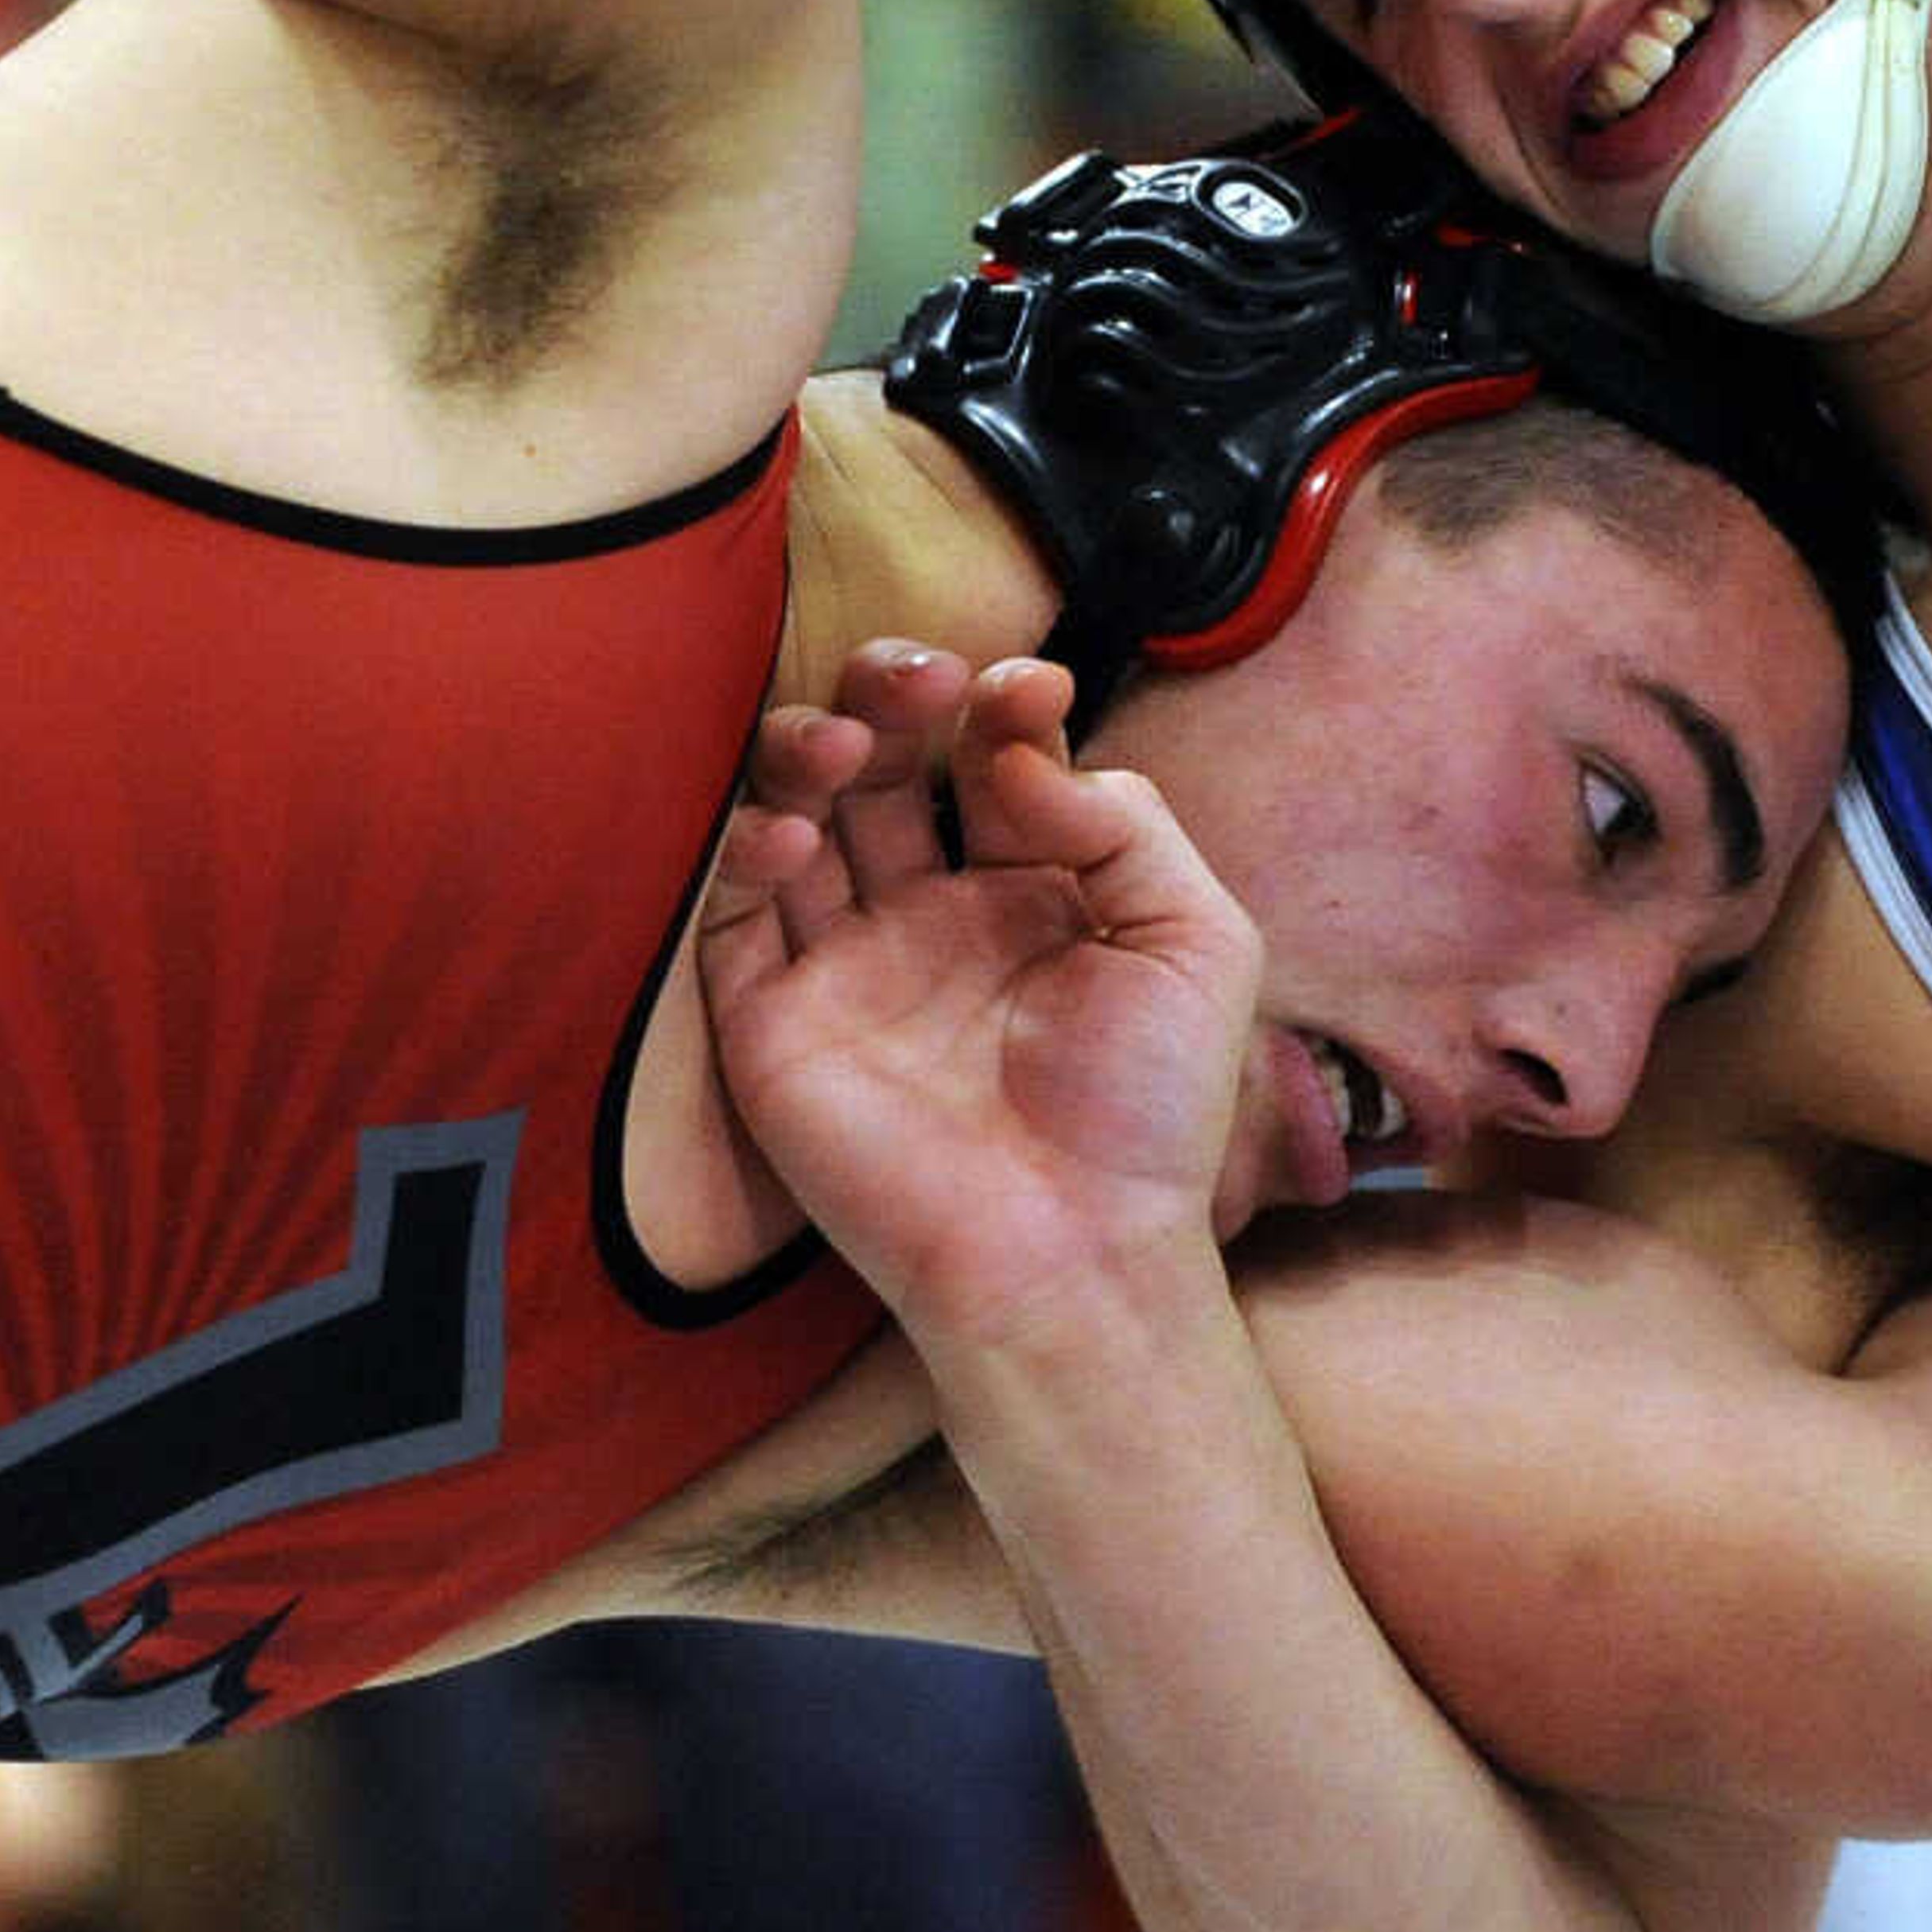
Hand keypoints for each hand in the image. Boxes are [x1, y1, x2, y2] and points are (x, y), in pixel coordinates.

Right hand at [700, 643, 1262, 1357]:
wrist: (1075, 1254)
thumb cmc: (1151, 1113)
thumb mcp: (1196, 942)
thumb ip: (1123, 824)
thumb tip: (1017, 747)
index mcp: (1032, 883)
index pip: (992, 751)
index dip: (1001, 700)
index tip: (1027, 687)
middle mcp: (932, 908)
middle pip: (885, 757)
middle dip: (891, 692)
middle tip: (921, 677)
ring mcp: (848, 961)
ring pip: (799, 809)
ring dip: (808, 749)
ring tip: (844, 741)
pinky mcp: (776, 1022)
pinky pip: (735, 915)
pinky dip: (749, 852)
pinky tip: (794, 832)